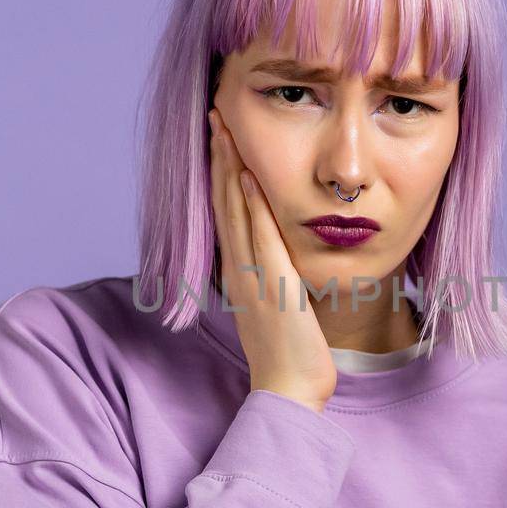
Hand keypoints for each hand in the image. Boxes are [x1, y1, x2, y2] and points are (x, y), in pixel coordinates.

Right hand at [208, 107, 338, 413]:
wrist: (289, 392)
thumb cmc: (291, 357)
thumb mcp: (279, 309)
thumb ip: (276, 280)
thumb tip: (281, 260)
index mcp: (240, 273)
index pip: (227, 211)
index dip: (222, 172)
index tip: (222, 137)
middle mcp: (239, 269)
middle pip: (223, 201)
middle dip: (219, 156)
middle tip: (215, 116)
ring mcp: (253, 275)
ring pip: (235, 211)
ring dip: (229, 167)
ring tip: (225, 128)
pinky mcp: (272, 285)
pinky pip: (259, 237)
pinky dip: (251, 206)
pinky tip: (247, 175)